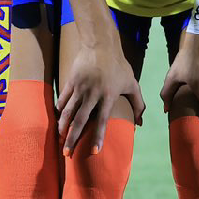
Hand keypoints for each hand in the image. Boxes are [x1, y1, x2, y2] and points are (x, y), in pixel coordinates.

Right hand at [56, 37, 143, 154]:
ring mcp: (80, 88)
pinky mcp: (71, 81)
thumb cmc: (119, 65)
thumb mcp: (132, 83)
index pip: (102, 121)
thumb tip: (141, 123)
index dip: (98, 137)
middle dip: (72, 138)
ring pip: (67, 111)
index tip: (94, 152)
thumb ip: (138, 104)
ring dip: (62, 127)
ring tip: (59, 139)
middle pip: (80, 120)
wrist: (101, 44)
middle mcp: (92, 94)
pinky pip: (63, 99)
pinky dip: (59, 110)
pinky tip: (58, 120)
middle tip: (67, 153)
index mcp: (108, 96)